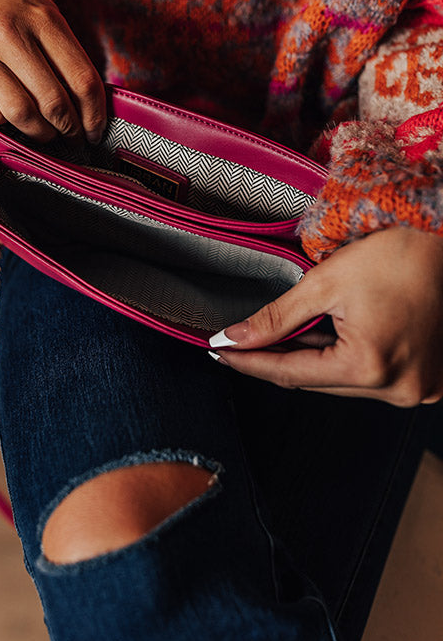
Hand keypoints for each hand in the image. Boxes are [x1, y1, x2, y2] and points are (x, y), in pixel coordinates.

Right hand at [0, 0, 106, 142]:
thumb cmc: (15, 6)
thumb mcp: (48, 16)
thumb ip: (68, 55)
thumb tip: (89, 108)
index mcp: (44, 20)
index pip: (82, 79)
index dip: (95, 115)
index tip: (96, 132)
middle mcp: (11, 34)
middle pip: (53, 101)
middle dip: (70, 129)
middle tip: (74, 137)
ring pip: (19, 112)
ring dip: (40, 133)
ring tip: (48, 134)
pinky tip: (10, 120)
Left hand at [209, 227, 442, 405]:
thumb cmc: (394, 252)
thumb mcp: (323, 282)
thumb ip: (274, 318)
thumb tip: (233, 338)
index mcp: (372, 367)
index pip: (292, 374)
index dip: (250, 363)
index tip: (218, 353)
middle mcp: (400, 388)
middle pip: (317, 382)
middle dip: (277, 361)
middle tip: (238, 344)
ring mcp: (418, 388)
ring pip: (342, 382)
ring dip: (312, 361)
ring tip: (282, 336)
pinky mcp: (428, 379)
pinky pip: (369, 377)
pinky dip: (344, 360)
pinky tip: (324, 338)